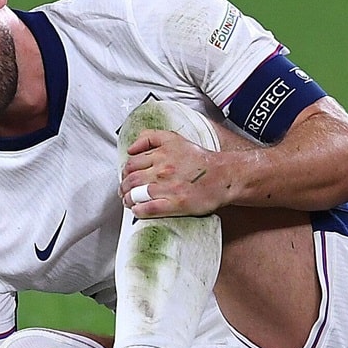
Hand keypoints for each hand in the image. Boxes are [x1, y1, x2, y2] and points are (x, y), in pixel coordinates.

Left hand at [119, 129, 236, 217]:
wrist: (224, 176)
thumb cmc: (200, 160)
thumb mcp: (175, 139)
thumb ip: (150, 137)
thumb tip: (131, 148)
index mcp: (161, 153)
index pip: (131, 163)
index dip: (124, 173)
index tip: (125, 178)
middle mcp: (163, 169)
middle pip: (131, 180)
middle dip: (123, 188)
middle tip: (124, 193)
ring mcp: (168, 187)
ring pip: (136, 194)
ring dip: (128, 200)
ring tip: (129, 202)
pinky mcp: (176, 203)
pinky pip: (149, 208)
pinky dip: (139, 210)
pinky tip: (137, 210)